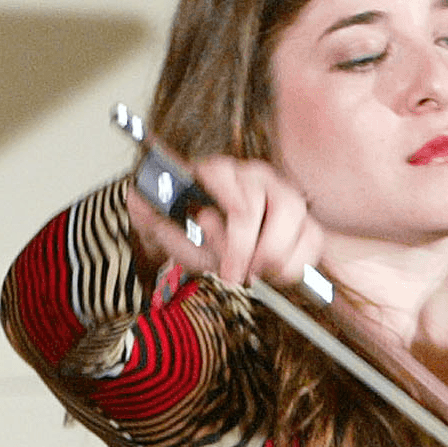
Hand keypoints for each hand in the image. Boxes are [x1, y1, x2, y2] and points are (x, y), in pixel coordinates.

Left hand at [126, 155, 323, 286]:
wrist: (226, 252)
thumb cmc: (199, 237)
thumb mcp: (171, 233)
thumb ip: (153, 219)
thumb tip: (135, 199)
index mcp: (219, 173)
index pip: (221, 171)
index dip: (221, 199)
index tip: (215, 228)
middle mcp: (255, 178)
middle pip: (256, 201)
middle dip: (245, 245)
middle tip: (235, 275)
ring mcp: (285, 197)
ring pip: (291, 215)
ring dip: (273, 254)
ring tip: (255, 274)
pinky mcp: (306, 223)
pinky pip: (312, 239)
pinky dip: (295, 264)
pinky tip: (274, 275)